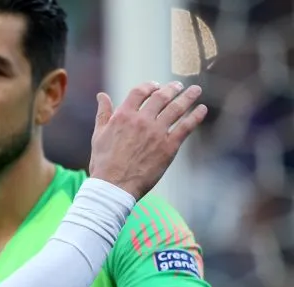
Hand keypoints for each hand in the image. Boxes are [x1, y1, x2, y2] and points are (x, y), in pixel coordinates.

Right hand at [89, 81, 206, 198]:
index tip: (156, 86)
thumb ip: (103, 114)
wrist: (114, 186)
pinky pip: (186, 126)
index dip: (149, 86)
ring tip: (195, 90)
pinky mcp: (169, 146)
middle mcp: (142, 120)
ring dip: (188, 97)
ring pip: (177, 108)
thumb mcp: (98, 135)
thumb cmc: (103, 163)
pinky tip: (202, 109)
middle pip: (161, 97)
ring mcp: (157, 132)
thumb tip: (101, 96)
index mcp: (123, 116)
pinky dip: (196, 116)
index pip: (140, 92)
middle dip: (172, 89)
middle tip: (178, 86)